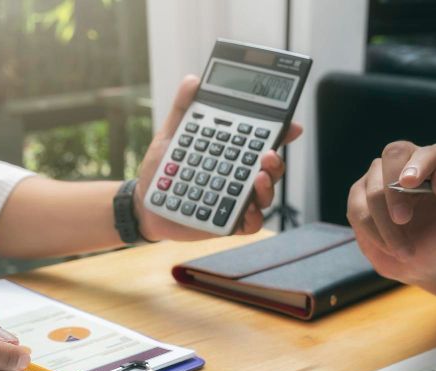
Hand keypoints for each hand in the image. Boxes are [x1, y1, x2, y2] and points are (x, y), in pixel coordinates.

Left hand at [134, 75, 302, 240]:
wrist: (144, 203)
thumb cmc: (161, 170)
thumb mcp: (171, 135)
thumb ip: (183, 108)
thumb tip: (193, 80)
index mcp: (231, 153)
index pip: (260, 141)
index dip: (280, 132)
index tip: (291, 126)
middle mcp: (238, 176)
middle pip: (270, 168)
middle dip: (276, 161)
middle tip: (268, 154)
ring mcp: (235, 199)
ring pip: (265, 195)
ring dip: (268, 186)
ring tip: (259, 177)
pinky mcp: (228, 222)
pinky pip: (250, 224)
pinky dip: (253, 217)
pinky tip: (247, 209)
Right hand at [346, 141, 435, 283]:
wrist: (422, 262)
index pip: (427, 152)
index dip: (418, 164)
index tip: (410, 182)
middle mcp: (406, 161)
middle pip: (392, 155)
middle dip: (394, 190)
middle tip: (402, 219)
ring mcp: (378, 176)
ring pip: (372, 191)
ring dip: (386, 226)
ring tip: (405, 251)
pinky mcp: (359, 196)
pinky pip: (358, 211)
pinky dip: (374, 234)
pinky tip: (391, 248)